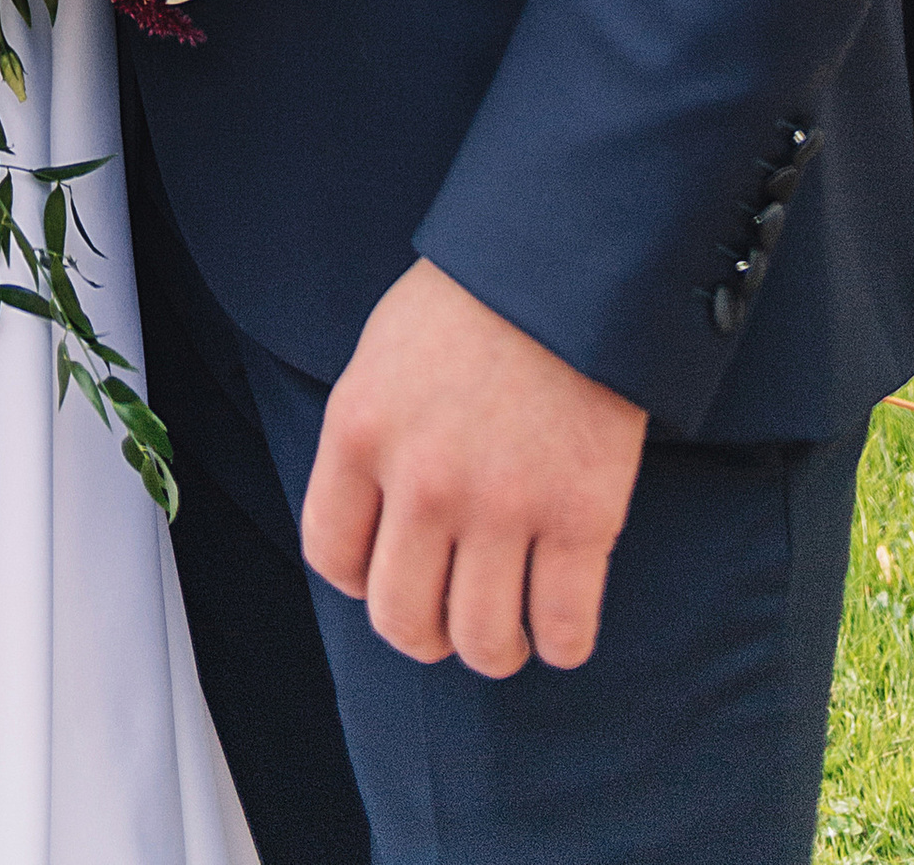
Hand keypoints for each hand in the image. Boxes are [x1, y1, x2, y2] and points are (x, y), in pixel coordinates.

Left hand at [300, 257, 646, 678]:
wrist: (565, 263)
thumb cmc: (471, 303)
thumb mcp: (382, 356)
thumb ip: (369, 441)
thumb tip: (372, 525)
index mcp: (360, 431)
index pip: (332, 558)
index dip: (361, 582)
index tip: (388, 575)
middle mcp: (421, 480)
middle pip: (401, 620)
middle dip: (424, 635)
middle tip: (448, 621)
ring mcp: (503, 504)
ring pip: (481, 641)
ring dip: (492, 651)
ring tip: (506, 633)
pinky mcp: (581, 517)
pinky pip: (563, 630)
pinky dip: (560, 644)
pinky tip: (558, 624)